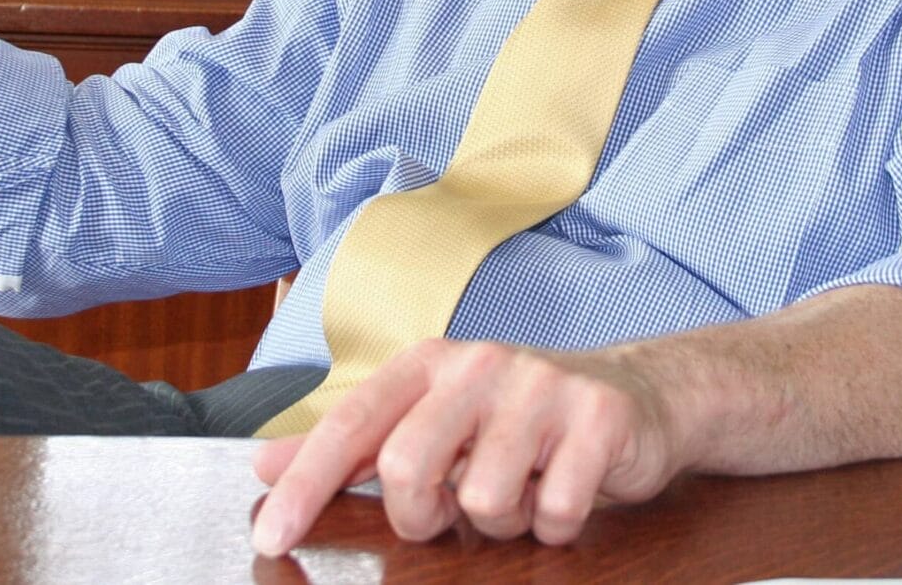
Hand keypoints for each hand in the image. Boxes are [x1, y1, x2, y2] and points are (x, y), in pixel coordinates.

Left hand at [249, 339, 683, 556]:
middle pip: (407, 467)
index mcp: (429, 363)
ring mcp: (541, 388)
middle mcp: (479, 364)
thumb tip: (262, 465)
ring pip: (484, 500)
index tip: (270, 538)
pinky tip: (563, 493)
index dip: (306, 485)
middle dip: (421, 514)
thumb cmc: (517, 416)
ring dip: (501, 521)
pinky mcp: (598, 419)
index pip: (350, 426)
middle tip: (450, 511)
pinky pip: (554, 511)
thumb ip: (351, 443)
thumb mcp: (431, 416)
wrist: (640, 394)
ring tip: (521, 490)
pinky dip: (556, 525)